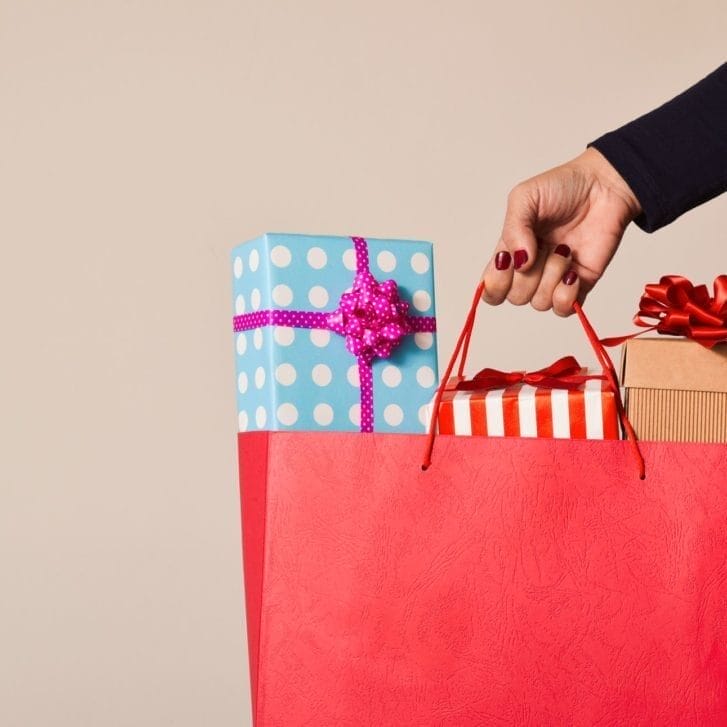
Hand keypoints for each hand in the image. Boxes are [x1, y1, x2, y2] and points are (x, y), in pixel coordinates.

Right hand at [481, 147, 640, 314]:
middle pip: (515, 298)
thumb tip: (519, 263)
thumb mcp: (524, 198)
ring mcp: (554, 280)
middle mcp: (530, 271)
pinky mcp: (579, 285)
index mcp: (510, 254)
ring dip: (552, 275)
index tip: (507, 260)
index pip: (491, 289)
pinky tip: (573, 270)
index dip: (495, 283)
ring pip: (539, 303)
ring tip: (564, 249)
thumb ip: (513, 229)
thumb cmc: (563, 187)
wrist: (604, 186)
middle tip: (543, 245)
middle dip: (528, 275)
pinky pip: (564, 309)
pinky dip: (567, 294)